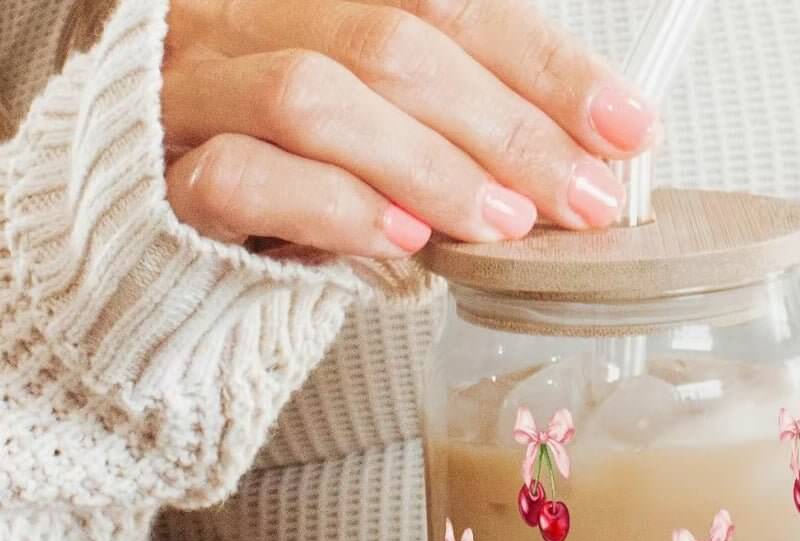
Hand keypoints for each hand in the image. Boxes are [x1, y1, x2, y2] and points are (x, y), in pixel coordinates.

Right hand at [160, 0, 656, 255]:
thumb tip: (587, 156)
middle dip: (506, 125)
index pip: (443, 3)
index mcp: (313, 1)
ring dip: (429, 165)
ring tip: (502, 225)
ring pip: (312, 96)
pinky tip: (402, 243)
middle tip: (581, 197)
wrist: (166, 246)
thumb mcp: (389, 145)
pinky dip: (335, 207)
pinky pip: (241, 177)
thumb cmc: (294, 190)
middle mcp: (248, 24)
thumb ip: (464, 132)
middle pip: (390, 41)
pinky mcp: (162, 181)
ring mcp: (195, 96)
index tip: (625, 126)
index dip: (543, 63)